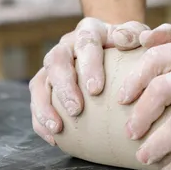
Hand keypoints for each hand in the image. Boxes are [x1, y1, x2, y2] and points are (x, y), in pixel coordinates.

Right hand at [29, 17, 148, 144]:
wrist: (111, 46)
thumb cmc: (127, 45)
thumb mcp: (135, 35)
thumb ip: (134, 34)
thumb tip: (123, 40)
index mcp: (88, 31)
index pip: (85, 43)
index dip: (89, 65)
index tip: (96, 89)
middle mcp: (66, 46)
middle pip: (56, 61)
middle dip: (64, 87)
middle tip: (76, 110)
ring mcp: (52, 65)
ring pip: (39, 82)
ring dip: (45, 106)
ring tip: (57, 127)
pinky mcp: (45, 84)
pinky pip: (36, 101)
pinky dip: (40, 120)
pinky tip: (53, 138)